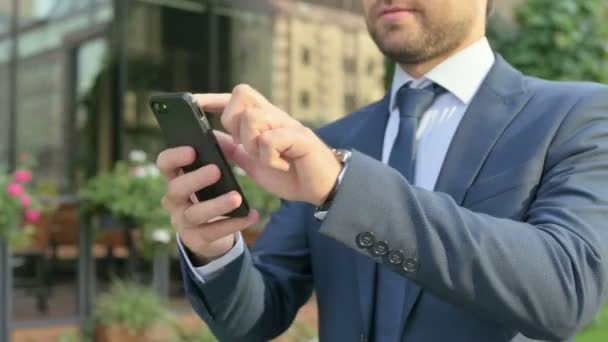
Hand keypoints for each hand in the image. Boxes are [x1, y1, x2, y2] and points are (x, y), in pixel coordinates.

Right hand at [157, 145, 258, 263]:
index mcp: (176, 178)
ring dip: (216, 205)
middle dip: (195, 179)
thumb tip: (227, 137)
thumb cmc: (214, 194)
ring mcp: (183, 222)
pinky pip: (214, 232)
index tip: (192, 150)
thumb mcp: (214, 174)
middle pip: (176, 189)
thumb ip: (219, 153)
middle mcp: (174, 200)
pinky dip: (234, 223)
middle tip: (216, 170)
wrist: (215, 232)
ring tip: (237, 198)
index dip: (174, 157)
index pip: (165, 164)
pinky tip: (251, 215)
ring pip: (195, 214)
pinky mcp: (197, 240)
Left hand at [194, 84, 341, 205]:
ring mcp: (288, 125)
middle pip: (241, 94)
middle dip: (233, 120)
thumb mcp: (254, 163)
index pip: (234, 98)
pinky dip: (269, 157)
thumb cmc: (290, 173)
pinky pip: (270, 140)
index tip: (190, 101)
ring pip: (252, 118)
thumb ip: (235, 150)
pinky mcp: (301, 138)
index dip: (211, 98)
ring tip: (265, 159)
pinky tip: (280, 165)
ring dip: (252, 143)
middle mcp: (275, 116)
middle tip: (244, 144)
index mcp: (263, 120)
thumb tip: (212, 138)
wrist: (322, 188)